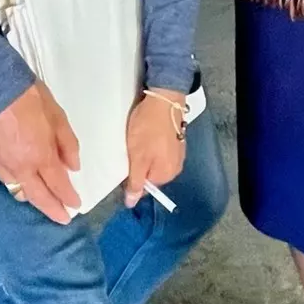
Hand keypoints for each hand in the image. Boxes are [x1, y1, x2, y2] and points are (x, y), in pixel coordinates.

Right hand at [0, 82, 81, 223]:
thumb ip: (67, 144)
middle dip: (52, 209)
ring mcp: (1, 165)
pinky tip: (21, 178)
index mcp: (40, 156)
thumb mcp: (57, 117)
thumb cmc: (29, 97)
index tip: (75, 205)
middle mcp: (20, 167)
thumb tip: (73, 166)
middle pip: (38, 197)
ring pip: (18, 190)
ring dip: (32, 197)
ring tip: (41, 197)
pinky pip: (5, 178)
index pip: (58, 185)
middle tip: (62, 218)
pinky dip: (16, 182)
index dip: (68, 198)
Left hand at [123, 91, 185, 207]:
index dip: (131, 177)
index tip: (125, 162)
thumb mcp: (137, 158)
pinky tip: (146, 134)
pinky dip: (151, 145)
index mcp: (166, 175)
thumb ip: (135, 182)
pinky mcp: (176, 141)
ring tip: (138, 139)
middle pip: (150, 174)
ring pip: (154, 161)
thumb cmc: (148, 129)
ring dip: (144, 154)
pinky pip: (160, 150)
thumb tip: (131, 204)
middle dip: (138, 164)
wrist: (164, 99)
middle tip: (131, 149)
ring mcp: (177, 154)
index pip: (144, 187)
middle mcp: (175, 168)